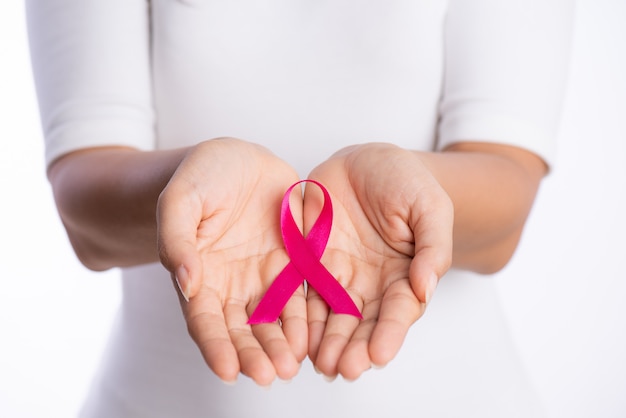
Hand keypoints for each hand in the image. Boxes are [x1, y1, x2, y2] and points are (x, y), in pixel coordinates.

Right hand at [157, 138, 306, 385]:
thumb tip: (185, 280)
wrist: (237, 159)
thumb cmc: (200, 177)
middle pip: (242, 329)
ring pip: (274, 319)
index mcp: (200, 276)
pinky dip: (307, 316)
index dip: (215, 346)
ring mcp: (265, 276)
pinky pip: (303, 293)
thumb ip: (177, 238)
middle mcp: (233, 285)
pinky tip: (315, 334)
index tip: (228, 371)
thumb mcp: (181, 199)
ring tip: (292, 365)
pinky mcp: (294, 262)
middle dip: (253, 355)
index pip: (204, 320)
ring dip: (282, 344)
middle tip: (268, 376)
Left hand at [304, 143, 452, 379]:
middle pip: (361, 321)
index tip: (380, 355)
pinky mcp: (309, 261)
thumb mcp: (430, 206)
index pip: (398, 310)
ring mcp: (338, 273)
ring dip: (323, 339)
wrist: (367, 160)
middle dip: (353, 346)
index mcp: (403, 275)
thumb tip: (427, 287)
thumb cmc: (406, 181)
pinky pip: (300, 289)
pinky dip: (296, 312)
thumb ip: (433, 246)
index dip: (389, 333)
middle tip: (343, 368)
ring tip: (318, 363)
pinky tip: (292, 333)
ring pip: (329, 314)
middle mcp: (370, 282)